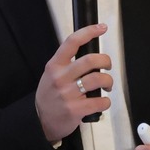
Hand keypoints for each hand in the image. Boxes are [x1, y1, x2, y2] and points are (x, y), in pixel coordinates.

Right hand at [36, 24, 112, 141]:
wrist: (40, 121)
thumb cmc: (50, 96)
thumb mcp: (51, 75)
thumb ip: (66, 64)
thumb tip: (90, 55)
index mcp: (55, 65)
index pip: (72, 42)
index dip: (89, 32)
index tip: (102, 28)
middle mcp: (61, 77)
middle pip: (90, 60)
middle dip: (106, 61)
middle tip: (108, 67)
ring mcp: (68, 94)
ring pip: (98, 79)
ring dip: (109, 81)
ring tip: (107, 86)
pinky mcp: (76, 109)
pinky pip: (100, 101)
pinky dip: (106, 101)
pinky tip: (102, 102)